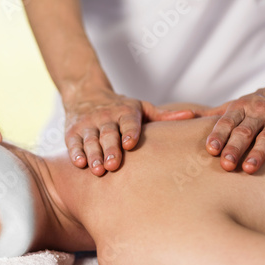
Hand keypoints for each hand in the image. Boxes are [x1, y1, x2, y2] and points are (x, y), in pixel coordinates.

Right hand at [64, 91, 194, 175]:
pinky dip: (75, 153)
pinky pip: (73, 143)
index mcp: (125, 111)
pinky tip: (79, 164)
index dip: (129, 132)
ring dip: (93, 155)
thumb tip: (193, 116)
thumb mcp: (141, 108)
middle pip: (108, 134)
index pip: (128, 122)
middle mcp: (105, 117)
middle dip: (110, 149)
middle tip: (113, 166)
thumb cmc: (120, 107)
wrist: (85, 94)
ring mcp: (87, 124)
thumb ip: (163, 116)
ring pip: (90, 140)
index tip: (131, 144)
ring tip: (97, 170)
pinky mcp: (72, 132)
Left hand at [205, 84, 264, 173]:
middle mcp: (258, 111)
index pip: (226, 122)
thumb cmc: (254, 105)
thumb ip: (211, 115)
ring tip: (249, 168)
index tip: (211, 150)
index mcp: (240, 107)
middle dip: (235, 147)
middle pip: (245, 131)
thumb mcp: (234, 106)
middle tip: (226, 165)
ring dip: (258, 152)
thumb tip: (183, 117)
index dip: (218, 135)